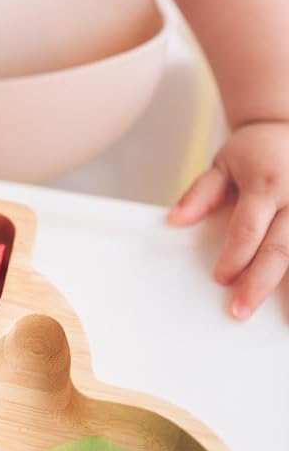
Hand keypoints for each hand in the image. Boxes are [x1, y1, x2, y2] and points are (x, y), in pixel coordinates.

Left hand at [167, 121, 288, 319]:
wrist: (288, 127)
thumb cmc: (254, 152)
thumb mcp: (223, 164)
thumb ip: (200, 194)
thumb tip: (174, 220)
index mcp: (264, 185)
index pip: (248, 228)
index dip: (235, 256)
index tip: (220, 279)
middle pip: (279, 249)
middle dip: (259, 283)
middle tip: (240, 311)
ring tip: (286, 322)